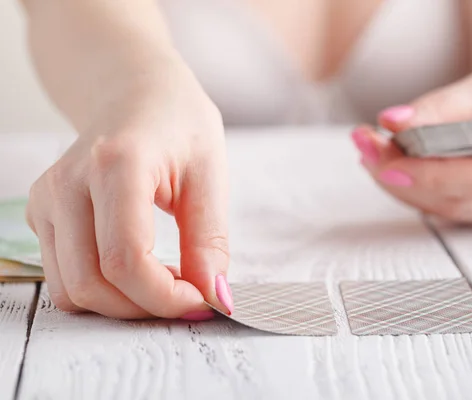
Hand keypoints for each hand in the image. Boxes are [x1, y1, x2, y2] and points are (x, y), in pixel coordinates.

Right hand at [26, 62, 232, 318]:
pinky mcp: (41, 213)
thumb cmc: (178, 125)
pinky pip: (64, 276)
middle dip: (144, 307)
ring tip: (165, 279)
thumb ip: (210, 240)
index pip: (125, 259)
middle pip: (91, 284)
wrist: (135, 93)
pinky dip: (103, 290)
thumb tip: (214, 297)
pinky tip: (139, 269)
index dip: (165, 296)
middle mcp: (67, 184)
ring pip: (70, 290)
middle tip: (188, 294)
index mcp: (116, 165)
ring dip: (123, 303)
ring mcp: (46, 200)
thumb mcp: (210, 175)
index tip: (202, 301)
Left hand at [351, 54, 471, 224]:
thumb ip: (441, 107)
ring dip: (399, 183)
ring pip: (443, 209)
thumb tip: (392, 122)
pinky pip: (444, 207)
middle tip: (365, 145)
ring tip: (369, 149)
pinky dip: (412, 187)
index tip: (384, 161)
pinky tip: (388, 162)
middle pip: (455, 199)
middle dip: (401, 176)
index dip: (428, 175)